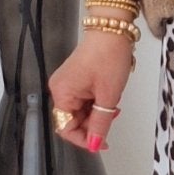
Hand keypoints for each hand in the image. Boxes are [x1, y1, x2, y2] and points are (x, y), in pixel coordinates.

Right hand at [48, 32, 133, 152]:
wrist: (113, 30)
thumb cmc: (108, 56)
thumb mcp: (108, 96)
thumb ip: (100, 123)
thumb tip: (94, 144)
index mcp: (62, 93)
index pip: (66, 127)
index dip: (84, 138)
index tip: (101, 143)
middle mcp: (60, 89)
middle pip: (72, 120)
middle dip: (92, 124)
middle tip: (112, 120)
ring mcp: (67, 83)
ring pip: (80, 111)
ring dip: (96, 114)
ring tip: (113, 106)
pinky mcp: (76, 78)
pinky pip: (83, 100)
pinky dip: (96, 104)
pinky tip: (108, 98)